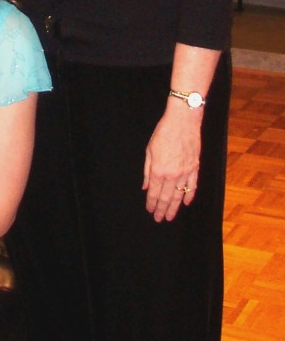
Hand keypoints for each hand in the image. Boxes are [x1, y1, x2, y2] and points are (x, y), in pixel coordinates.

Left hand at [142, 103, 200, 221]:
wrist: (183, 121)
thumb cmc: (164, 132)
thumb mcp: (149, 150)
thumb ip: (147, 171)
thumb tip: (145, 187)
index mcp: (159, 170)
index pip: (154, 192)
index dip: (151, 203)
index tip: (150, 210)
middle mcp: (172, 174)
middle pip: (166, 197)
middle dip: (161, 209)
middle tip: (159, 219)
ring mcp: (185, 172)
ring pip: (179, 195)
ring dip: (174, 207)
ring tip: (170, 217)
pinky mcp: (195, 168)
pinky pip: (192, 186)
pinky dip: (189, 196)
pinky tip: (185, 203)